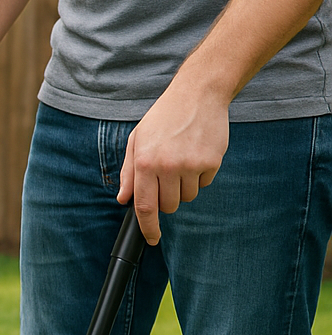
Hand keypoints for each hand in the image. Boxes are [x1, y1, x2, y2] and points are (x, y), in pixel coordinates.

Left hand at [116, 81, 228, 243]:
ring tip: (181, 160)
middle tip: (167, 178)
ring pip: (187, 197)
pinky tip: (196, 153)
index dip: (148, 228)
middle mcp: (167, 167)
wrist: (198, 94)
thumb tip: (123, 199)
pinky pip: (205, 183)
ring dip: (184, 187)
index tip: (152, 239)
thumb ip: (129, 173)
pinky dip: (200, 175)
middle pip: (169, 206)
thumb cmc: (163, 118)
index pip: (145, 207)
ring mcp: (191, 165)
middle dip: (167, 200)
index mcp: (145, 163)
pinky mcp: (212, 161)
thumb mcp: (137, 141)